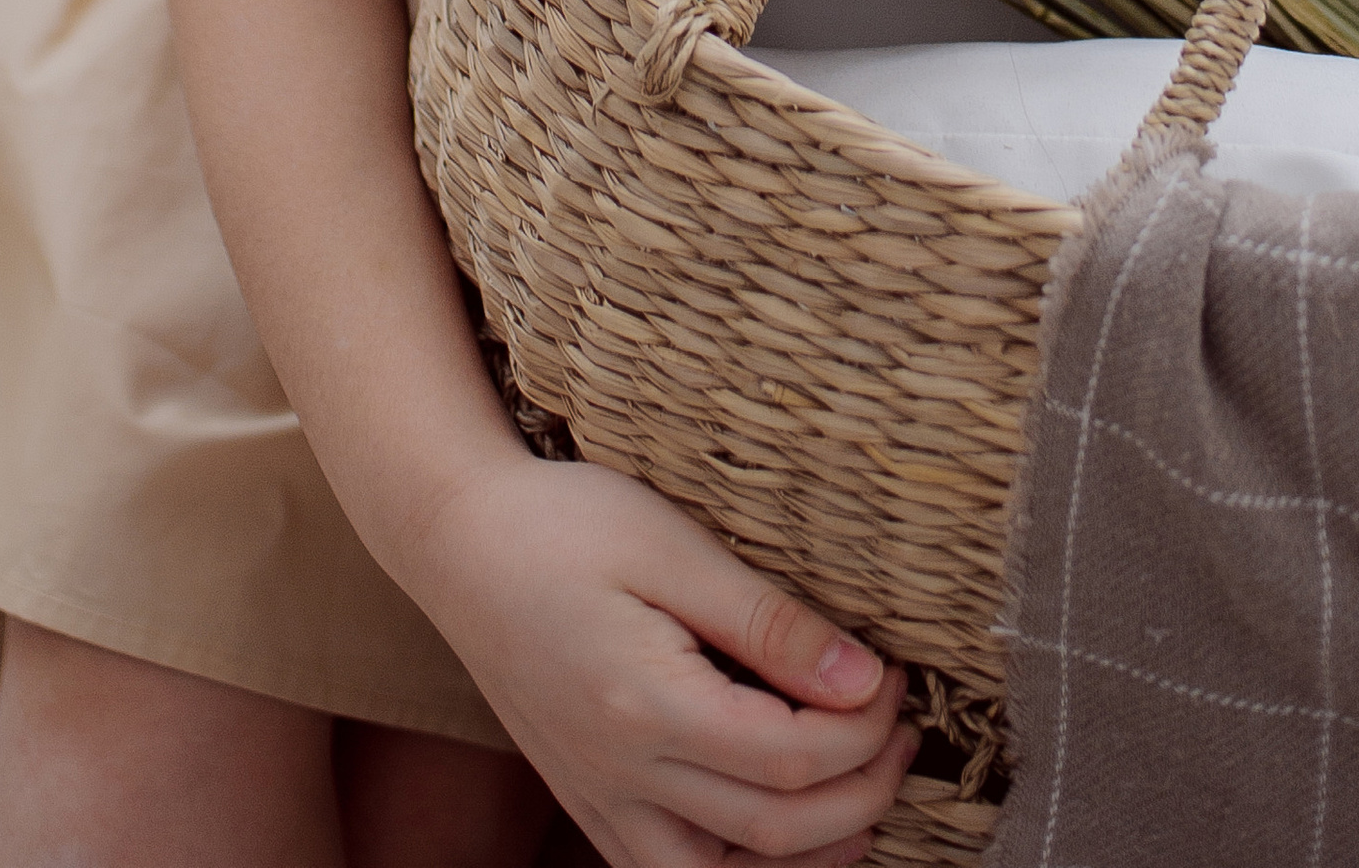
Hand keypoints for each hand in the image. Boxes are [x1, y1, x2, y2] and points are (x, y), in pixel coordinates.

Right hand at [413, 454, 917, 865]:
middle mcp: (620, 774)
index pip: (792, 759)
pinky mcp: (586, 800)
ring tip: (863, 795)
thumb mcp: (673, 544)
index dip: (864, 729)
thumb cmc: (564, 524)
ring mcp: (598, 798)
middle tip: (900, 731)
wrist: (459, 541)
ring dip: (809, 853)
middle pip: (772, 829)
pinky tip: (779, 828)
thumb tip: (862, 681)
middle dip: (861, 791)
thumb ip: (769, 623)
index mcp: (646, 706)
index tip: (892, 674)